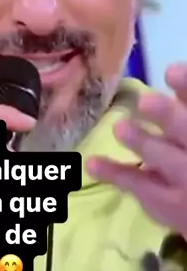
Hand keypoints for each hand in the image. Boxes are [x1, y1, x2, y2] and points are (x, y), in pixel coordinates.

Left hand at [86, 64, 186, 238]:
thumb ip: (184, 106)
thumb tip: (172, 68)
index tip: (170, 70)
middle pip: (184, 128)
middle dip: (167, 115)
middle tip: (145, 101)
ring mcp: (183, 179)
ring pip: (162, 157)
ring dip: (141, 142)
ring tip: (120, 128)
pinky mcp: (164, 201)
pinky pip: (137, 183)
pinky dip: (113, 172)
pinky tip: (92, 163)